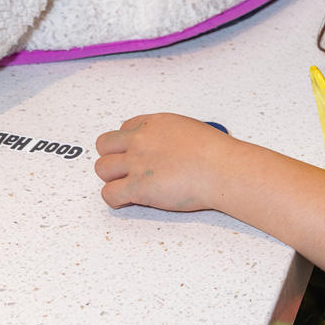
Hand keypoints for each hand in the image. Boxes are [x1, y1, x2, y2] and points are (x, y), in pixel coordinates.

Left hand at [94, 113, 230, 210]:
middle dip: (113, 157)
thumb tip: (169, 149)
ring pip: (102, 168)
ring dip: (112, 177)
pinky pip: (109, 193)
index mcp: (155, 124)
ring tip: (126, 185)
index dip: (127, 143)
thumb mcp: (191, 130)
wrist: (222, 169)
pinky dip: (114, 199)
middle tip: (125, 169)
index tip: (134, 152)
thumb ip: (172, 137)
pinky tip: (126, 200)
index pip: (125, 128)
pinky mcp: (137, 187)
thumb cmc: (216, 154)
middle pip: (105, 145)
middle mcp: (141, 140)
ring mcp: (136, 163)